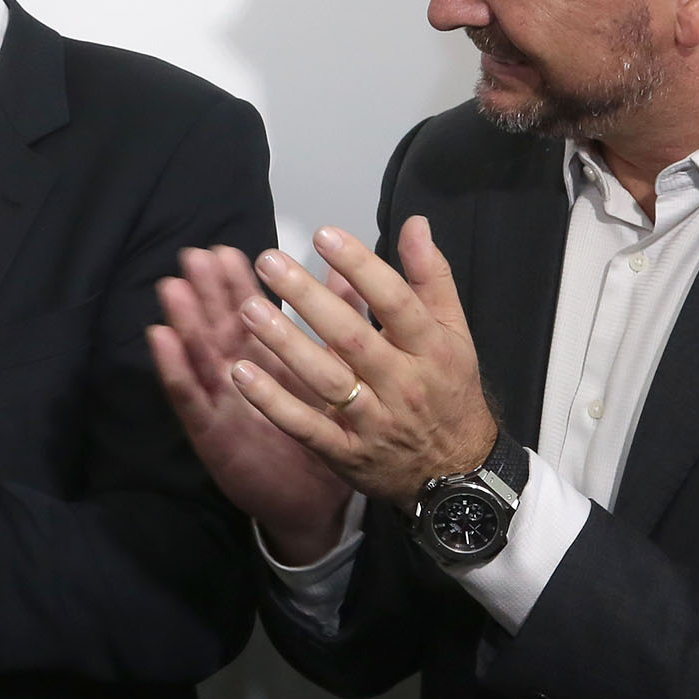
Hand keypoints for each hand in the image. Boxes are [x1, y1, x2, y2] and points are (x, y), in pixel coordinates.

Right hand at [151, 246, 356, 560]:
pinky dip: (175, 370)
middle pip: (218, 327)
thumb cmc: (324, 439)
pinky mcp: (211, 434)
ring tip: (173, 288)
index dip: (237, 284)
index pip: (249, 315)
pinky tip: (162, 341)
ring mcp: (221, 404)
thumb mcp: (332, 381)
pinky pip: (191, 399)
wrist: (316, 505)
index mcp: (268, 361)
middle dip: (206, 292)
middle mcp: (238, 376)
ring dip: (184, 322)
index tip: (230, 251)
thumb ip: (339, 328)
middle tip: (195, 256)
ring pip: (199, 356)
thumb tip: (350, 279)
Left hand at [217, 219, 496, 511]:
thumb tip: (415, 225)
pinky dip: (273, 402)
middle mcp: (403, 385)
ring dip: (285, 344)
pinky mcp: (347, 453)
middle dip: (307, 298)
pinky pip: (306, 426)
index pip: (395, 302)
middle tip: (270, 262)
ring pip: (326, 380)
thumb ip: (431, 278)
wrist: (456, 473)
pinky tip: (241, 373)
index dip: (360, 267)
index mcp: (431, 349)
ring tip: (249, 309)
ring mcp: (374, 422)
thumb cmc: (449, 391)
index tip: (324, 236)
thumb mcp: (454, 333)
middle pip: (352, 337)